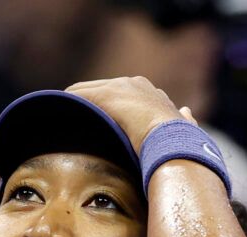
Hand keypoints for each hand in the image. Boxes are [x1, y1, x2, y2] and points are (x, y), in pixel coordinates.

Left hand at [64, 77, 194, 152]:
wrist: (173, 139)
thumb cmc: (179, 142)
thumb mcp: (182, 127)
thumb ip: (182, 119)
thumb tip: (187, 112)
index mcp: (152, 93)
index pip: (121, 95)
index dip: (108, 109)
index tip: (97, 124)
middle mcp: (136, 84)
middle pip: (103, 89)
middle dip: (90, 105)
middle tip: (73, 122)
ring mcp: (121, 87)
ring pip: (88, 92)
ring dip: (76, 105)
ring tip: (62, 120)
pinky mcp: (107, 95)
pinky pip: (79, 95)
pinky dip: (69, 104)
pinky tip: (59, 116)